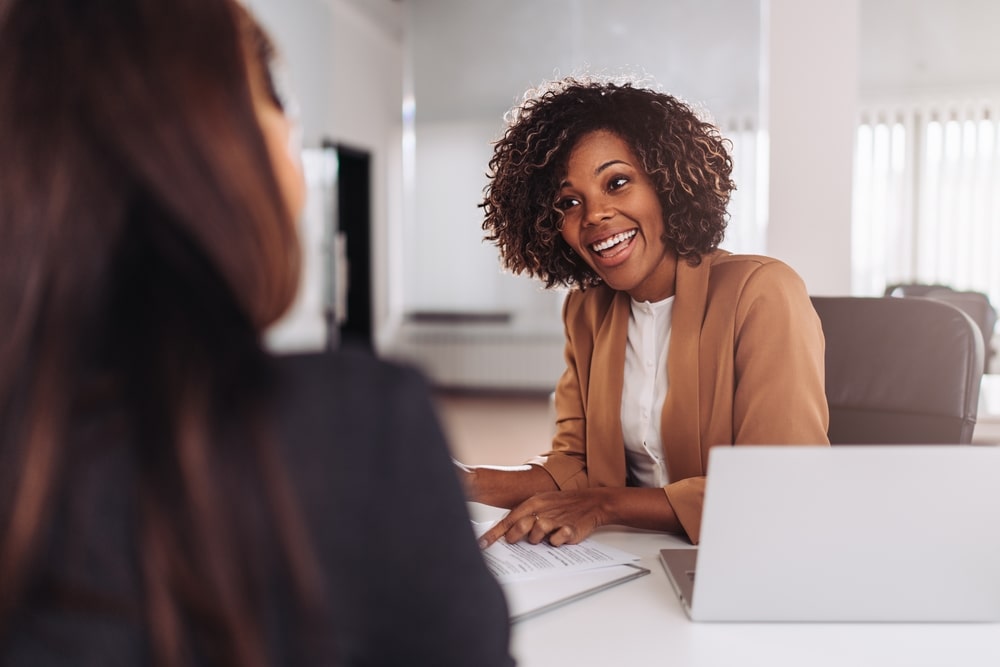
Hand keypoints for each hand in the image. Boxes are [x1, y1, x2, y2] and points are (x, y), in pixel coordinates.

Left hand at [477, 489, 610, 548]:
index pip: (508, 520)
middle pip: (520, 526)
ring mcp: (556, 520)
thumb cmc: (563, 504)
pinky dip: (555, 542)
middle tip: (513, 541)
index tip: (482, 544)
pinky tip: (559, 537)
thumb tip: (507, 531)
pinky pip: (556, 540)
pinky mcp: (570, 530)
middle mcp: (542, 511)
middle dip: (513, 537)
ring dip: (536, 539)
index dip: (494, 533)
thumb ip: (525, 515)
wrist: (591, 502)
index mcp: (533, 503)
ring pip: (536, 534)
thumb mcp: (542, 503)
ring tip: (543, 536)